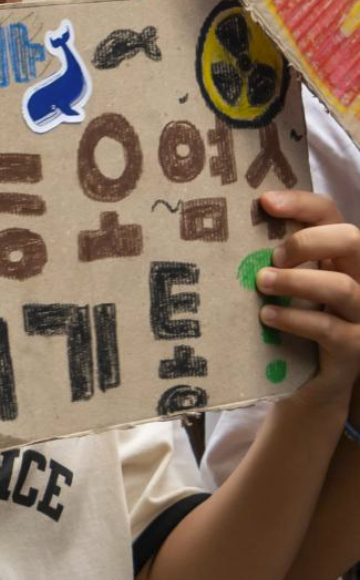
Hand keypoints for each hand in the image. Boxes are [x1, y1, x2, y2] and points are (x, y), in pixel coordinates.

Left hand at [255, 191, 359, 413]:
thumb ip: (277, 258)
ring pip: (342, 286)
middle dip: (308, 241)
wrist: (315, 378)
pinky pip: (329, 329)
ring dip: (297, 282)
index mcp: (341, 255)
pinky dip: (295, 320)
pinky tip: (267, 317)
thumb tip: (231, 230)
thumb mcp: (290, 282)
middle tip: (274, 255)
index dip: (301, 203)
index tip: (264, 202)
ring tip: (261, 283)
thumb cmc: (298, 318)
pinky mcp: (354, 348)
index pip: (329, 213)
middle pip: (352, 239)